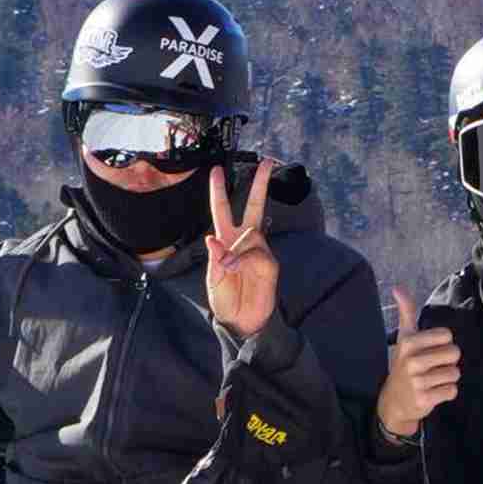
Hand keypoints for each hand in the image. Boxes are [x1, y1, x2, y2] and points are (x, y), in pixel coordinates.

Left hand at [205, 159, 279, 341]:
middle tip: (265, 162)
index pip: (221, 210)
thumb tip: (213, 239)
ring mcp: (259, 250)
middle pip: (252, 206)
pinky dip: (245, 261)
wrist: (242, 321)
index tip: (217, 170)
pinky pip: (257, 254)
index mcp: (225, 240)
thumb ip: (215, 260)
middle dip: (259, 184)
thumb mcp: (213, 281)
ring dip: (237, 251)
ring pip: (251, 235)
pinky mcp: (269, 264)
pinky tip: (238, 269)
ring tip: (230, 269)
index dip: (219, 191)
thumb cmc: (226, 299)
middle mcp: (244, 241)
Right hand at [376, 290, 460, 444]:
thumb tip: (398, 287)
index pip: (447, 336)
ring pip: (455, 373)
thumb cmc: (403, 364)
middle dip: (448, 361)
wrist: (394, 401)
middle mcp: (412, 361)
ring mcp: (417, 382)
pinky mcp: (425, 400)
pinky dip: (447, 392)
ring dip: (448, 378)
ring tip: (433, 380)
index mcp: (409, 342)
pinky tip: (433, 392)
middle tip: (433, 367)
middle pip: (454, 354)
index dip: (443, 343)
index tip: (430, 350)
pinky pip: (452, 391)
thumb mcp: (404, 337)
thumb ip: (406, 312)